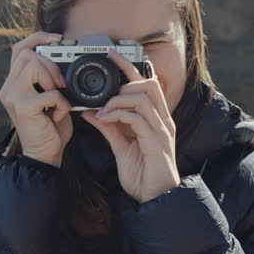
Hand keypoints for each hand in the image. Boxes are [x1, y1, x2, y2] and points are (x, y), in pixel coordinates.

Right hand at [0, 31, 73, 166]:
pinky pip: (48, 92)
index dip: (38, 37)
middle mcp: (8, 87)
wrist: (45, 155)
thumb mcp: (50, 98)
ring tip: (60, 98)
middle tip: (62, 84)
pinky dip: (62, 102)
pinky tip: (59, 114)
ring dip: (54, 80)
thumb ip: (50, 79)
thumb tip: (66, 59)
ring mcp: (12, 96)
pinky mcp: (22, 107)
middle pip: (27, 54)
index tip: (59, 39)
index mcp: (14, 82)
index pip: (19, 49)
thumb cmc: (51, 128)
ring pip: (34, 66)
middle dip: (51, 64)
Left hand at [81, 49, 180, 202]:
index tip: (112, 54)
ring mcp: (162, 131)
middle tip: (104, 92)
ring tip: (102, 109)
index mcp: (156, 119)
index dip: (130, 66)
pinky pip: (138, 119)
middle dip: (125, 80)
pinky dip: (118, 115)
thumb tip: (90, 111)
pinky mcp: (157, 143)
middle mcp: (163, 121)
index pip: (146, 84)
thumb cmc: (142, 175)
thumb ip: (109, 127)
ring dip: (118, 99)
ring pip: (144, 98)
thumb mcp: (120, 146)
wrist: (155, 200)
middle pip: (149, 85)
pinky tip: (103, 120)